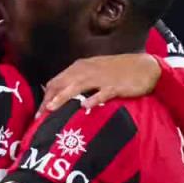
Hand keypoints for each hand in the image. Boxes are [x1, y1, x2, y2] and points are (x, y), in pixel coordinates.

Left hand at [42, 53, 161, 112]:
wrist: (145, 67)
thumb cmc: (118, 72)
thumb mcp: (94, 72)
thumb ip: (77, 81)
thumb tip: (59, 93)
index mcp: (81, 67)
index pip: (57, 81)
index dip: (46, 96)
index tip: (38, 113)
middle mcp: (87, 70)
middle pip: (63, 84)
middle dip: (50, 99)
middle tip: (40, 115)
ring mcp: (101, 78)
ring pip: (78, 86)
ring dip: (64, 97)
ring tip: (52, 108)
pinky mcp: (115, 86)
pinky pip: (102, 93)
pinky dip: (93, 99)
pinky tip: (85, 107)